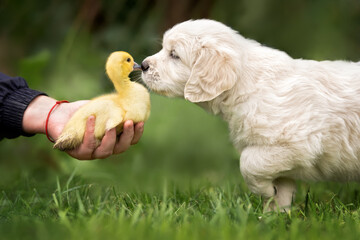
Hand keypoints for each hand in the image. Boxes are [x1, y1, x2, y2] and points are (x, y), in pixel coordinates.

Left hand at [22, 96, 144, 159]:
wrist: (62, 114)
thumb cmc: (85, 112)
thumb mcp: (104, 108)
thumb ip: (117, 107)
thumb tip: (131, 94)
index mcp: (114, 139)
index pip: (130, 141)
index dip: (137, 134)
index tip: (140, 122)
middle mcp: (105, 148)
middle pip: (121, 148)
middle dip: (127, 136)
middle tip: (129, 122)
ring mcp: (92, 153)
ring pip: (106, 151)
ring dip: (110, 138)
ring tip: (110, 126)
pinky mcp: (78, 153)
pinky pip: (87, 145)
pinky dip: (91, 132)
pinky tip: (91, 118)